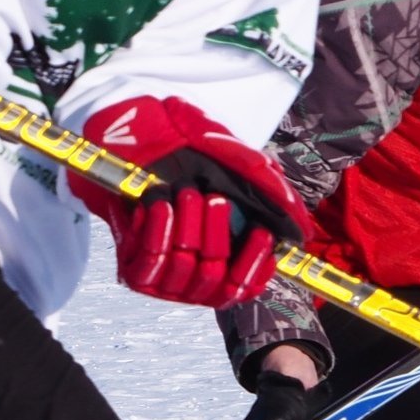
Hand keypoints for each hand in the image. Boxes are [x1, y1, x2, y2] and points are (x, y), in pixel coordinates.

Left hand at [73, 95, 309, 306]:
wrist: (124, 134)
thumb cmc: (179, 145)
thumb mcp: (227, 154)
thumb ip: (264, 184)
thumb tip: (294, 216)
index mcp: (223, 254)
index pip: (246, 285)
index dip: (256, 264)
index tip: (264, 234)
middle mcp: (194, 273)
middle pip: (218, 279)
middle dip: (218, 234)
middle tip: (214, 198)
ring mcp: (163, 276)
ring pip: (185, 270)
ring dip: (187, 228)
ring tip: (184, 194)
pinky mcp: (133, 269)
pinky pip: (149, 263)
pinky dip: (156, 231)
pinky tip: (158, 204)